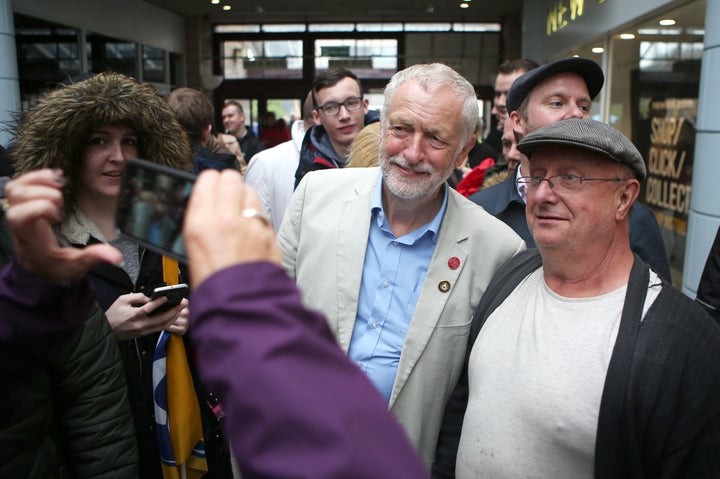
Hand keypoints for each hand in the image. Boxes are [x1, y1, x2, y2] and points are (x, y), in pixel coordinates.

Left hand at [4, 169, 121, 282]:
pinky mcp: (24, 204)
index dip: (41, 208)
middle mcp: (20, 222)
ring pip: (15, 187)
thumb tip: (116, 256)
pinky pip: (20, 183)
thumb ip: (94, 257)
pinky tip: (55, 177)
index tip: (59, 217)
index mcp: (32, 237)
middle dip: (41, 191)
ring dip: (38, 179)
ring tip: (60, 182)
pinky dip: (36, 176)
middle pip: (16, 195)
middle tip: (60, 200)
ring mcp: (20, 211)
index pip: (22, 215)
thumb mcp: (76, 266)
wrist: (38, 267)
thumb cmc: (55, 266)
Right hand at [105, 292, 188, 339]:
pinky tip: (174, 315)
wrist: (106, 331)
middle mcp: (140, 325)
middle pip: (161, 319)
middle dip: (175, 311)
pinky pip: (159, 328)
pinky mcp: (144, 334)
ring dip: (174, 317)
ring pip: (163, 326)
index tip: (167, 297)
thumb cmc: (113, 314)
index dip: (158, 303)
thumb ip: (137, 297)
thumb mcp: (122, 300)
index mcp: (132, 315)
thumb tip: (150, 297)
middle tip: (184, 302)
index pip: (148, 309)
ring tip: (181, 308)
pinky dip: (168, 322)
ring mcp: (143, 331)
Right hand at [184, 169, 279, 288]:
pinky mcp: (270, 234)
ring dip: (243, 196)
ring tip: (238, 210)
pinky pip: (262, 213)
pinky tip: (250, 228)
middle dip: (227, 183)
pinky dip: (256, 216)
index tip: (209, 187)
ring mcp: (252, 225)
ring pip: (250, 190)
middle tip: (224, 194)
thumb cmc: (213, 288)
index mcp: (201, 223)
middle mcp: (228, 219)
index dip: (209, 182)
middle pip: (231, 178)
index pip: (208, 179)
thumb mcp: (192, 252)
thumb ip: (201, 225)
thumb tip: (206, 210)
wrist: (241, 309)